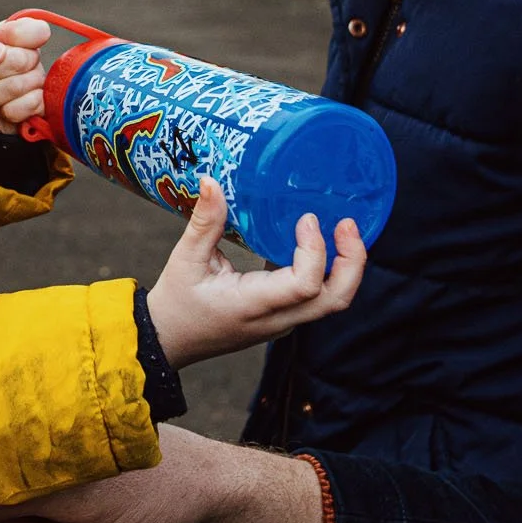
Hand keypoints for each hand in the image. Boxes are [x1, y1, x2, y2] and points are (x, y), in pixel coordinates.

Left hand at [0, 16, 51, 132]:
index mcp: (14, 37)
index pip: (36, 30)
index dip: (13, 37)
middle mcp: (30, 58)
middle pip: (25, 59)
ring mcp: (37, 84)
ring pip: (24, 85)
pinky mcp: (40, 108)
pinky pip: (33, 105)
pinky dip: (9, 110)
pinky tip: (1, 110)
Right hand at [145, 176, 363, 368]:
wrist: (169, 340)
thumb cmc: (176, 303)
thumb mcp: (185, 259)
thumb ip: (204, 221)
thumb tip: (211, 182)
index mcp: (253, 306)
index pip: (305, 285)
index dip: (315, 251)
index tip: (306, 219)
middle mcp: (276, 319)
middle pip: (336, 299)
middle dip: (352, 261)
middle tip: (348, 224)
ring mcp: (283, 322)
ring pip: (332, 301)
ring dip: (345, 266)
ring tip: (342, 229)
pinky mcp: (282, 317)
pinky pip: (317, 296)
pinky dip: (328, 269)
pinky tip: (317, 240)